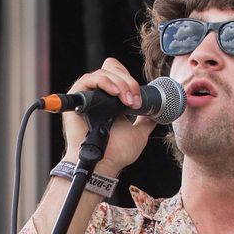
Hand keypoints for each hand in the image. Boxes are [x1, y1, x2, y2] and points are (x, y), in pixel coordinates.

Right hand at [60, 58, 158, 174]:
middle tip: (135, 102)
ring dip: (121, 84)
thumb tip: (156, 112)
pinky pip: (89, 79)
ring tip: (127, 102)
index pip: (118, 74)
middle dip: (129, 82)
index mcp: (110, 101)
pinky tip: (115, 94)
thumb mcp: (139, 132)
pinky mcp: (77, 98)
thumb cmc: (116, 153)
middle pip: (113, 70)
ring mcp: (87, 96)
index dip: (129, 78)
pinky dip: (105, 82)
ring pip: (104, 73)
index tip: (138, 97)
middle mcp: (98, 96)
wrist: (104, 163)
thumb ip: (146, 121)